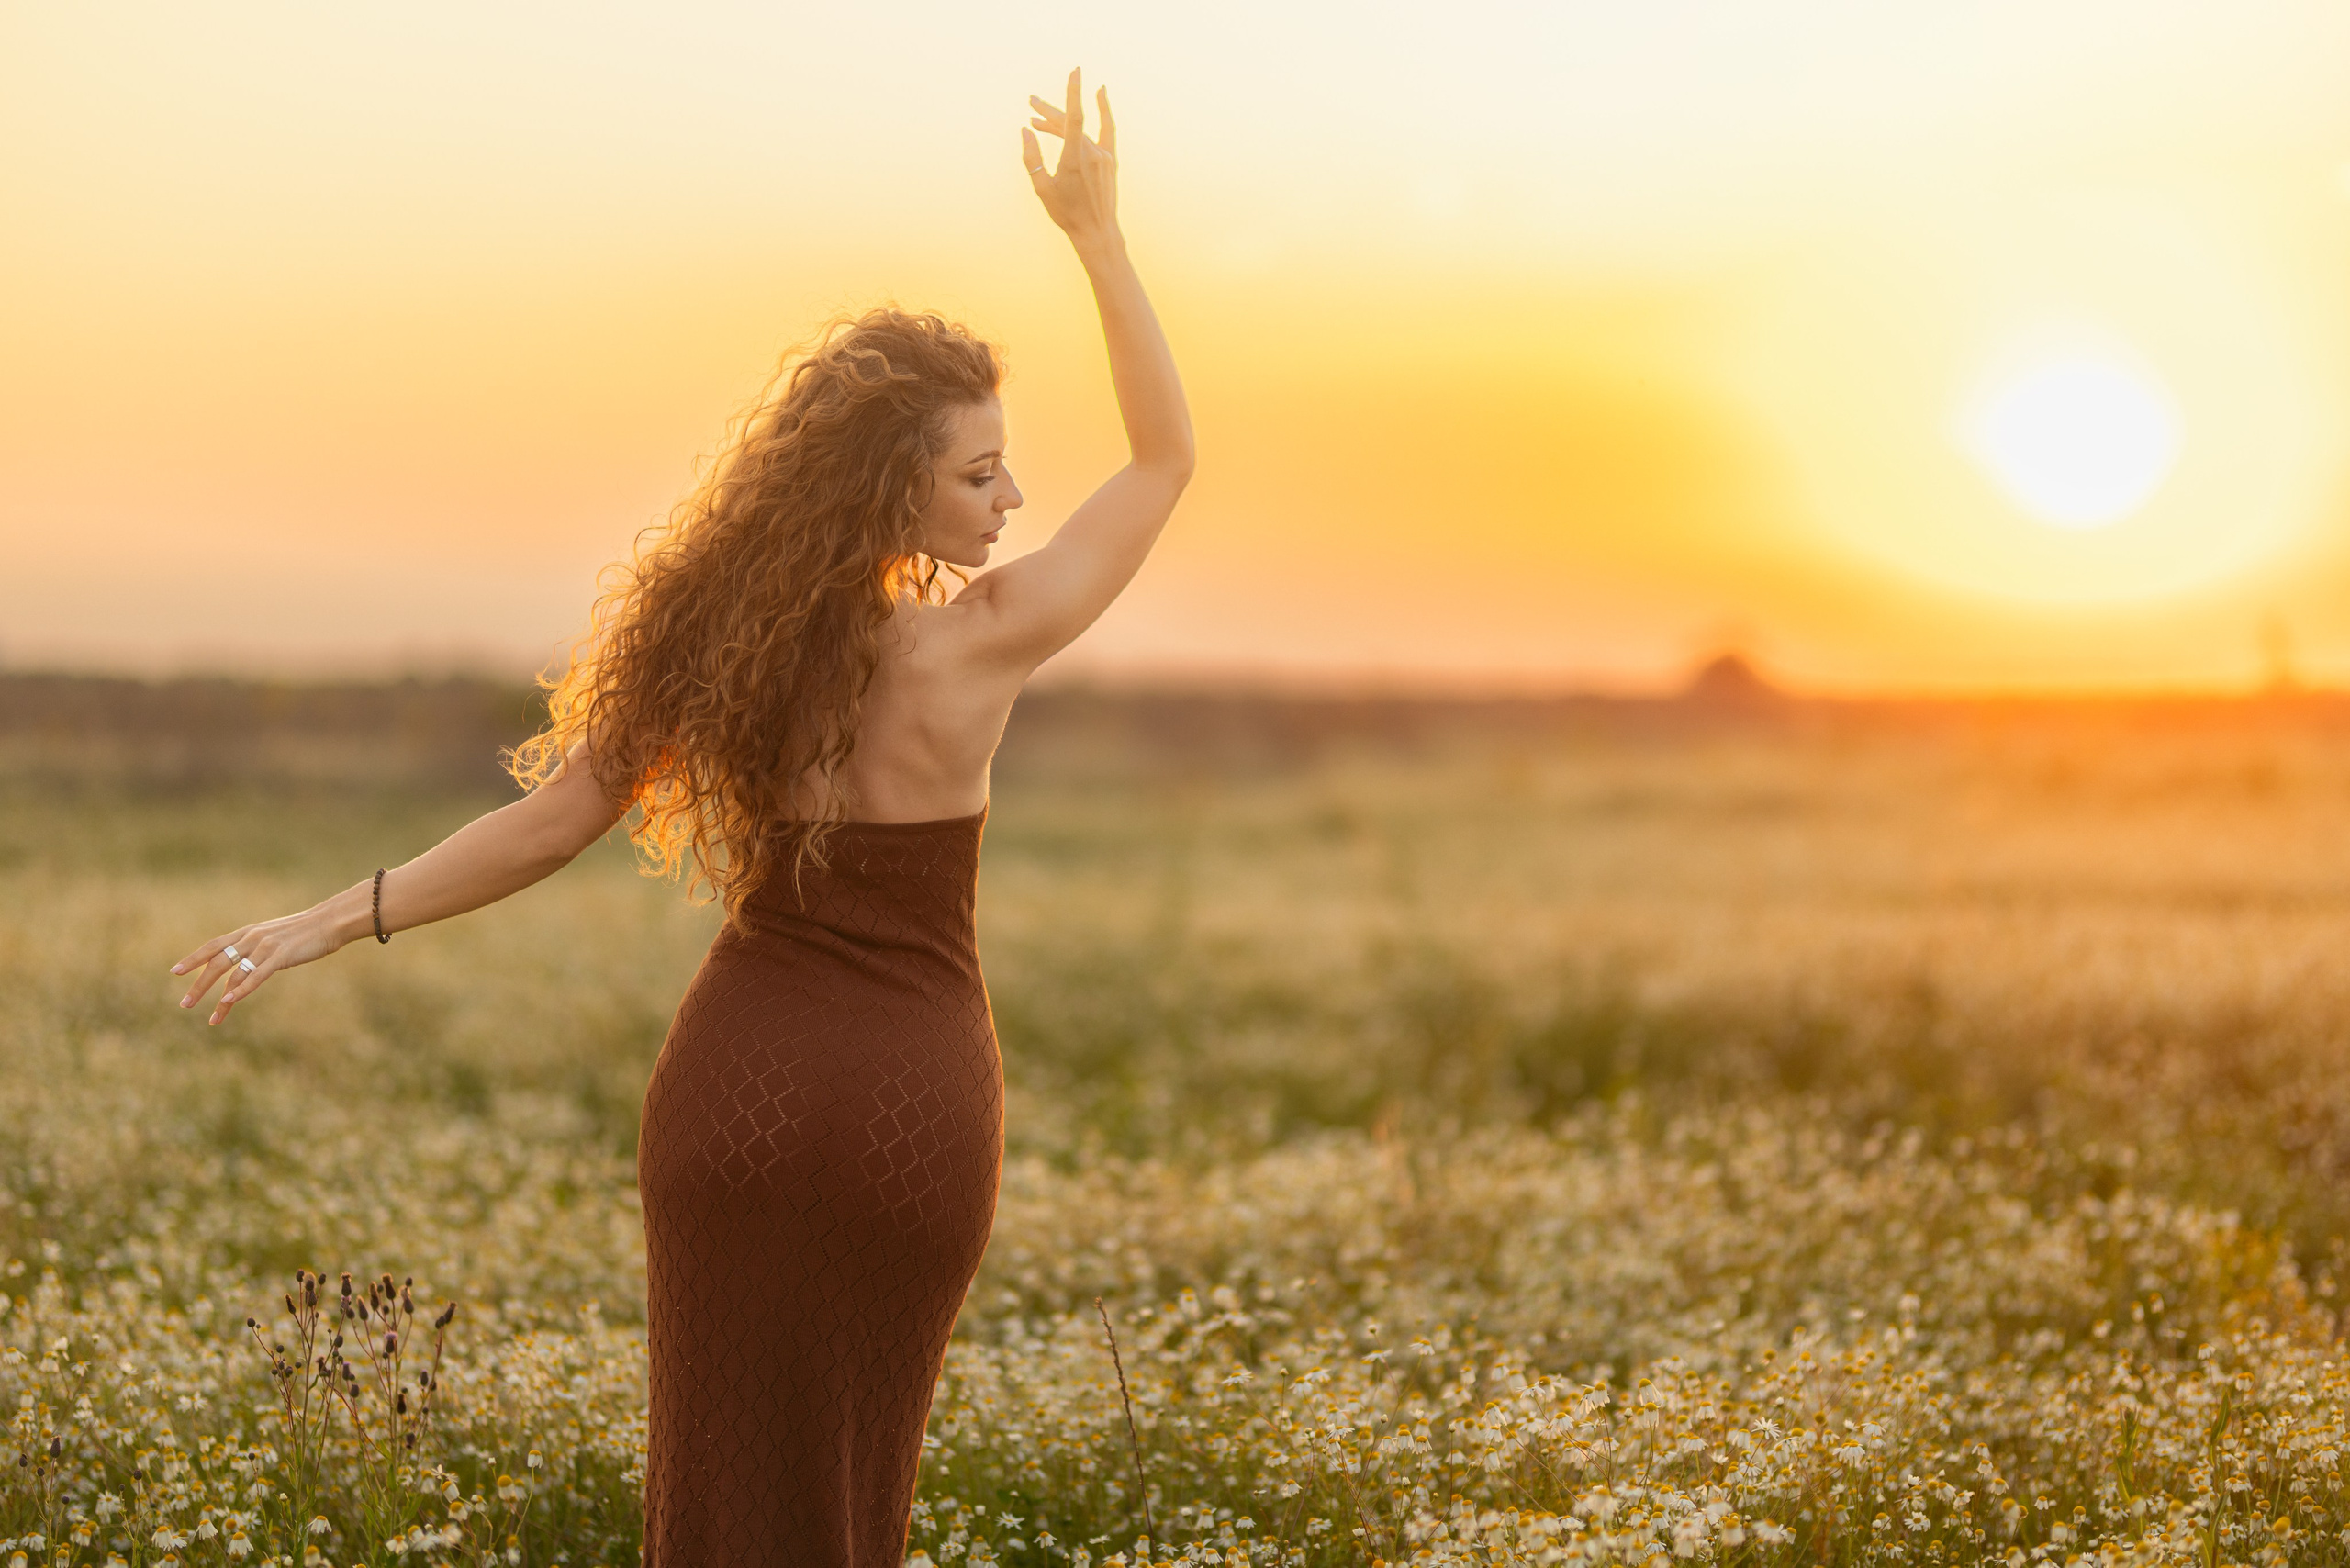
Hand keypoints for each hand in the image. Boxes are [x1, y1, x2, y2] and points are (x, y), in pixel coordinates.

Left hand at [171, 904, 346, 1025]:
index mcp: (248, 933)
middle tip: (185, 1004)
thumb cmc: (305, 933)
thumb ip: (258, 949)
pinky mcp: (280, 956)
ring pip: (233, 974)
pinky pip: (255, 975)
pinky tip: (229, 1001)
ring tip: (212, 1018)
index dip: (193, 959)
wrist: (330, 922)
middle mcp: (251, 938)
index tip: (175, 972)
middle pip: (216, 962)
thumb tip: (248, 966)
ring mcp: (265, 947)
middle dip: (199, 985)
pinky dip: (241, 989)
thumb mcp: (275, 938)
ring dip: (220, 998)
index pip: (213, 946)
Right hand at [1023, 68, 1117, 249]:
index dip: (1073, 92)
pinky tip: (1101, 92)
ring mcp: (1104, 156)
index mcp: (1074, 159)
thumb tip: (1025, 131)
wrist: (1096, 231)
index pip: (1074, 117)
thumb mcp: (1042, 188)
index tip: (1074, 72)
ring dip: (1059, 124)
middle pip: (1069, 123)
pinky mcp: (1111, 160)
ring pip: (1081, 130)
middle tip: (1031, 102)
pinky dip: (1103, 111)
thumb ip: (1031, 158)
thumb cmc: (1066, 213)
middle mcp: (1092, 153)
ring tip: (1039, 120)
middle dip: (1048, 112)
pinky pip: (1107, 129)